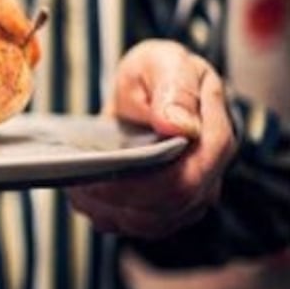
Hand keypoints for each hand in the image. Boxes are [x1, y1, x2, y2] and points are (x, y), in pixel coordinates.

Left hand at [66, 40, 236, 238]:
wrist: (154, 87)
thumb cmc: (159, 72)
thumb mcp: (164, 63)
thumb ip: (174, 90)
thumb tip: (178, 126)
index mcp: (214, 137)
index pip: (188, 177)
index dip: (143, 183)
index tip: (101, 172)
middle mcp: (207, 173)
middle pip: (166, 206)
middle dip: (117, 199)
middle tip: (77, 182)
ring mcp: (189, 195)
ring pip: (150, 222)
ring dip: (108, 210)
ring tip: (75, 187)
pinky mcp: (165, 207)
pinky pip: (137, 225)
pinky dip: (107, 214)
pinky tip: (84, 195)